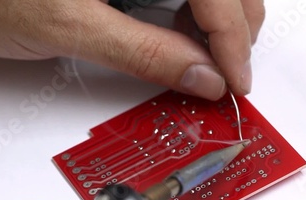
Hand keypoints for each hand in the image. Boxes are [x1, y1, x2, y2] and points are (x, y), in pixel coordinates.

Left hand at [0, 0, 263, 99]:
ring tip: (207, 61)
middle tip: (228, 73)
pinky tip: (184, 39)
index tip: (235, 79)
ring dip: (219, 22)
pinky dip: (194, 15)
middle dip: (233, 28)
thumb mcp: (71, 29)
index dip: (231, 36)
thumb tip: (202, 76)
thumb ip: (144, 52)